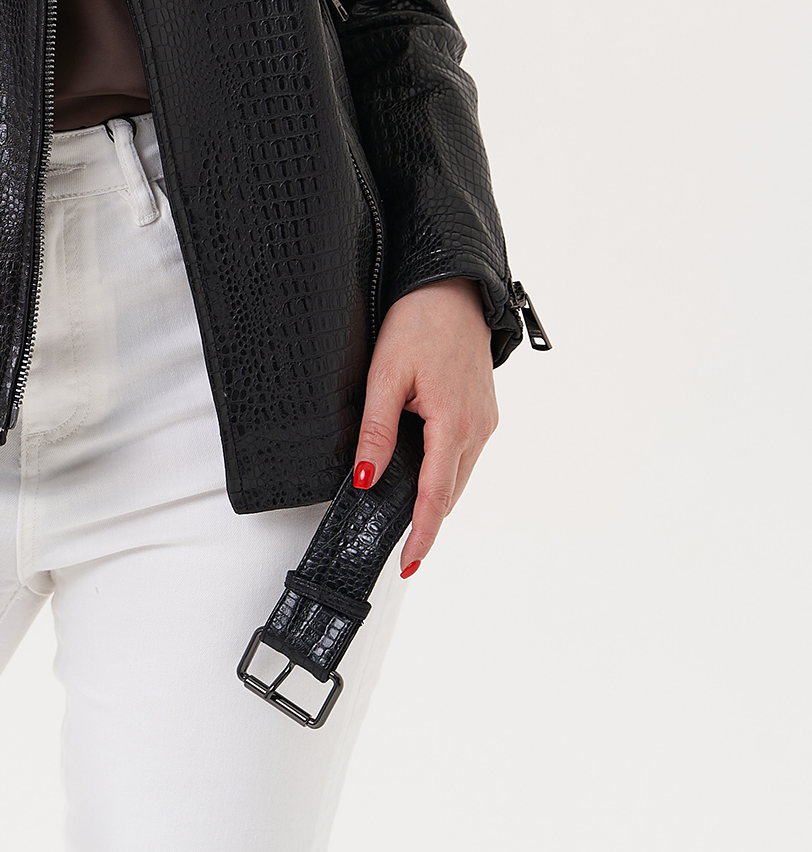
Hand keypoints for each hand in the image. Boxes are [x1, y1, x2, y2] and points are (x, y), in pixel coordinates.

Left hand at [351, 278, 496, 576]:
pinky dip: (446, 471)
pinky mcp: (484, 410)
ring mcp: (485, 420)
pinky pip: (465, 453)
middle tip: (403, 547)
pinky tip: (425, 471)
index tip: (409, 563)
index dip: (422, 534)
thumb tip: (365, 478)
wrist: (455, 287)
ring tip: (409, 515)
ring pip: (460, 475)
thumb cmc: (419, 323)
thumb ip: (376, 431)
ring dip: (438, 496)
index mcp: (454, 423)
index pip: (437, 497)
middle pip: (451, 492)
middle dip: (429, 521)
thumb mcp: (386, 375)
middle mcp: (478, 427)